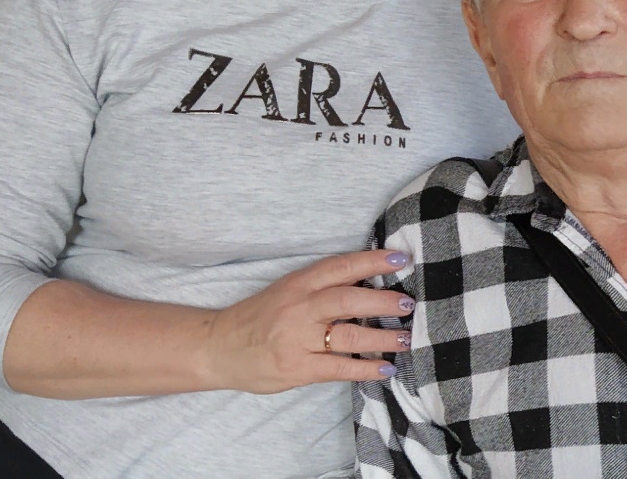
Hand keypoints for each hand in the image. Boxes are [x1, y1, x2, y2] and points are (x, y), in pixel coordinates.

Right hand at [201, 249, 414, 393]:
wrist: (218, 347)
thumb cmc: (260, 316)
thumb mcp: (288, 290)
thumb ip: (322, 286)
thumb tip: (371, 280)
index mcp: (299, 284)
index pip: (341, 267)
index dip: (372, 261)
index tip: (401, 258)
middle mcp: (299, 309)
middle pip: (347, 300)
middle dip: (383, 302)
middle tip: (409, 304)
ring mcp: (297, 340)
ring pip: (348, 337)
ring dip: (382, 338)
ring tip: (406, 339)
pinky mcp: (297, 369)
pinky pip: (339, 368)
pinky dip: (366, 369)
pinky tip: (387, 368)